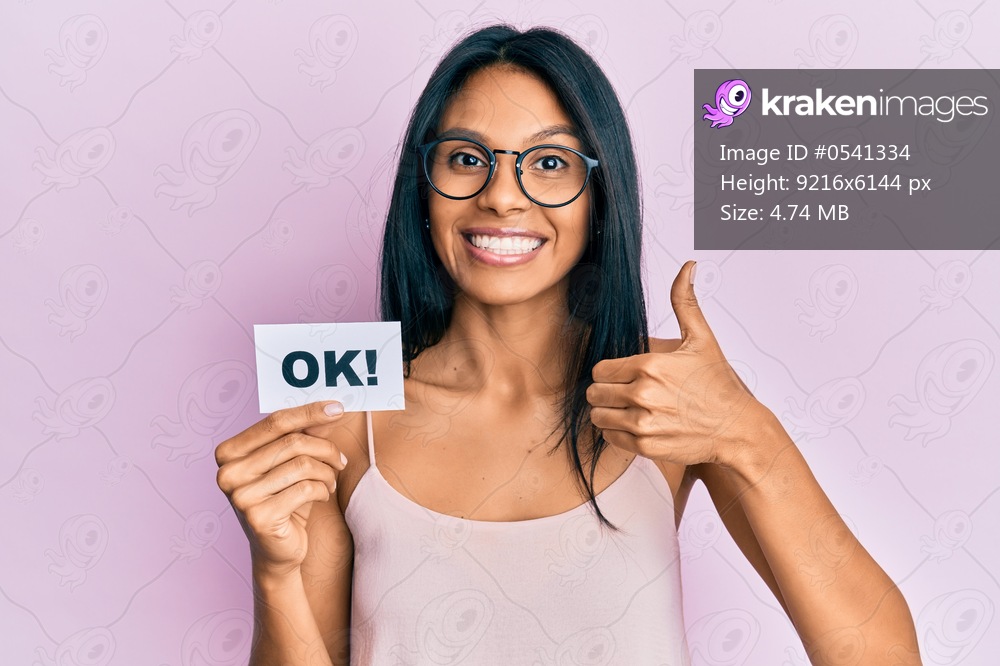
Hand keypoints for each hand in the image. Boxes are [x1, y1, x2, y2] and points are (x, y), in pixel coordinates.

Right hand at [215, 401, 348, 576]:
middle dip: (325, 448)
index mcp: (229, 453)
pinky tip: (321, 495)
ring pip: (302, 465)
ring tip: (330, 481)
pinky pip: (306, 489)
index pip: (274, 422)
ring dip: (326, 472)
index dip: (309, 412)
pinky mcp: (258, 517)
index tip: (337, 408)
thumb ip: (304, 434)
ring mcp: (240, 496)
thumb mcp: (293, 463)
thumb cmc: (285, 499)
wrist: (277, 550)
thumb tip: (329, 408)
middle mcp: (228, 473)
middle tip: (340, 460)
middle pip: (292, 443)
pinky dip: (322, 490)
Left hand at [587, 260, 763, 466]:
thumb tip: (688, 267)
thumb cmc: (717, 383)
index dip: (609, 371)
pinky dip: (616, 432)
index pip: (600, 369)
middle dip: (605, 391)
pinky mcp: (644, 446)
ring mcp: (642, 423)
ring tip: (627, 409)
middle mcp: (642, 394)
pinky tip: (634, 424)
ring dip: (608, 412)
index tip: (623, 375)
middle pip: (594, 392)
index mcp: (649, 365)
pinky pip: (609, 437)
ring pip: (597, 416)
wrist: (736, 428)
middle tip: (623, 392)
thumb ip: (685, 302)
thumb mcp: (702, 339)